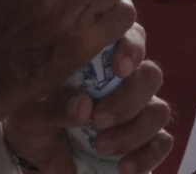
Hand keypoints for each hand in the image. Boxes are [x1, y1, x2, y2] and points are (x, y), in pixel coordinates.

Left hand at [3, 26, 172, 173]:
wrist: (33, 154)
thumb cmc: (33, 117)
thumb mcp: (32, 111)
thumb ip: (55, 105)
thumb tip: (84, 106)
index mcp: (101, 56)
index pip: (131, 35)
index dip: (132, 47)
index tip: (119, 68)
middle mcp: (126, 79)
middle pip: (151, 75)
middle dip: (129, 99)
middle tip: (98, 119)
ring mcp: (138, 110)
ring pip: (160, 110)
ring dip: (134, 131)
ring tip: (101, 147)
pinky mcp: (144, 140)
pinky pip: (162, 142)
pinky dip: (147, 155)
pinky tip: (123, 167)